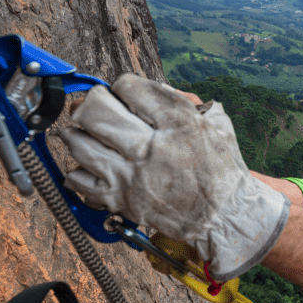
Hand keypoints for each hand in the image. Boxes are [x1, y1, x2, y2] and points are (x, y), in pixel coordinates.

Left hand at [61, 74, 288, 279]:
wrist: (225, 217)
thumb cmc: (222, 171)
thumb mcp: (217, 125)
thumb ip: (186, 103)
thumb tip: (154, 89)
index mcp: (178, 124)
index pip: (129, 87)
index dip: (122, 85)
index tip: (124, 92)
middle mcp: (152, 148)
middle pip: (96, 111)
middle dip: (90, 102)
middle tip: (94, 106)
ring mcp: (133, 176)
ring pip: (81, 144)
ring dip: (78, 134)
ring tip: (85, 133)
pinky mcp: (122, 200)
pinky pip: (80, 181)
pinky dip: (77, 170)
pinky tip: (88, 165)